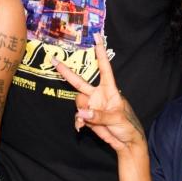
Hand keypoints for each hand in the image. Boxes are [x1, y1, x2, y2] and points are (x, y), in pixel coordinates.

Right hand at [51, 34, 145, 151]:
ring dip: (80, 111)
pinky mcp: (87, 117)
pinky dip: (78, 122)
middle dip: (66, 71)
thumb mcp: (117, 119)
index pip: (104, 68)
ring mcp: (91, 105)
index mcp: (109, 89)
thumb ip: (98, 116)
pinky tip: (81, 128)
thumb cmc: (128, 126)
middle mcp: (98, 94)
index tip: (97, 37)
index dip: (100, 53)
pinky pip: (77, 116)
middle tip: (53, 59)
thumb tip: (81, 114)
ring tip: (87, 121)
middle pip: (80, 81)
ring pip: (77, 102)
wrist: (126, 142)